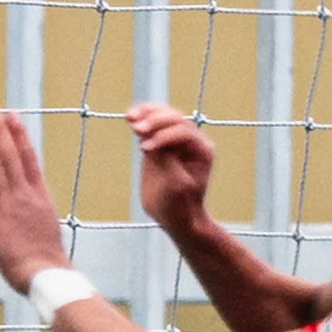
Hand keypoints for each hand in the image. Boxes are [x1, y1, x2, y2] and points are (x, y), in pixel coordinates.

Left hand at [0, 105, 71, 291]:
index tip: (11, 115)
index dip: (18, 133)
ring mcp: (9, 205)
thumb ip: (35, 205)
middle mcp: (25, 194)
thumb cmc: (47, 256)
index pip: (29, 156)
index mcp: (40, 194)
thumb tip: (28, 195)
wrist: (45, 273)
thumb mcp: (46, 222)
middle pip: (10, 154)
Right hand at [126, 103, 217, 236]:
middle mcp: (191, 141)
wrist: (175, 218)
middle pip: (174, 119)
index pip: (184, 132)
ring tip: (130, 117)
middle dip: (155, 121)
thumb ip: (165, 162)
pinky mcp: (159, 143)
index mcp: (202, 150)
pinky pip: (151, 124)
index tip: (145, 149)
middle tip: (137, 129)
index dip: (164, 136)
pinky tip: (129, 117)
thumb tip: (148, 141)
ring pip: (163, 116)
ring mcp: (175, 140)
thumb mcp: (175, 186)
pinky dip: (141, 119)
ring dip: (146, 114)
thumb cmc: (180, 206)